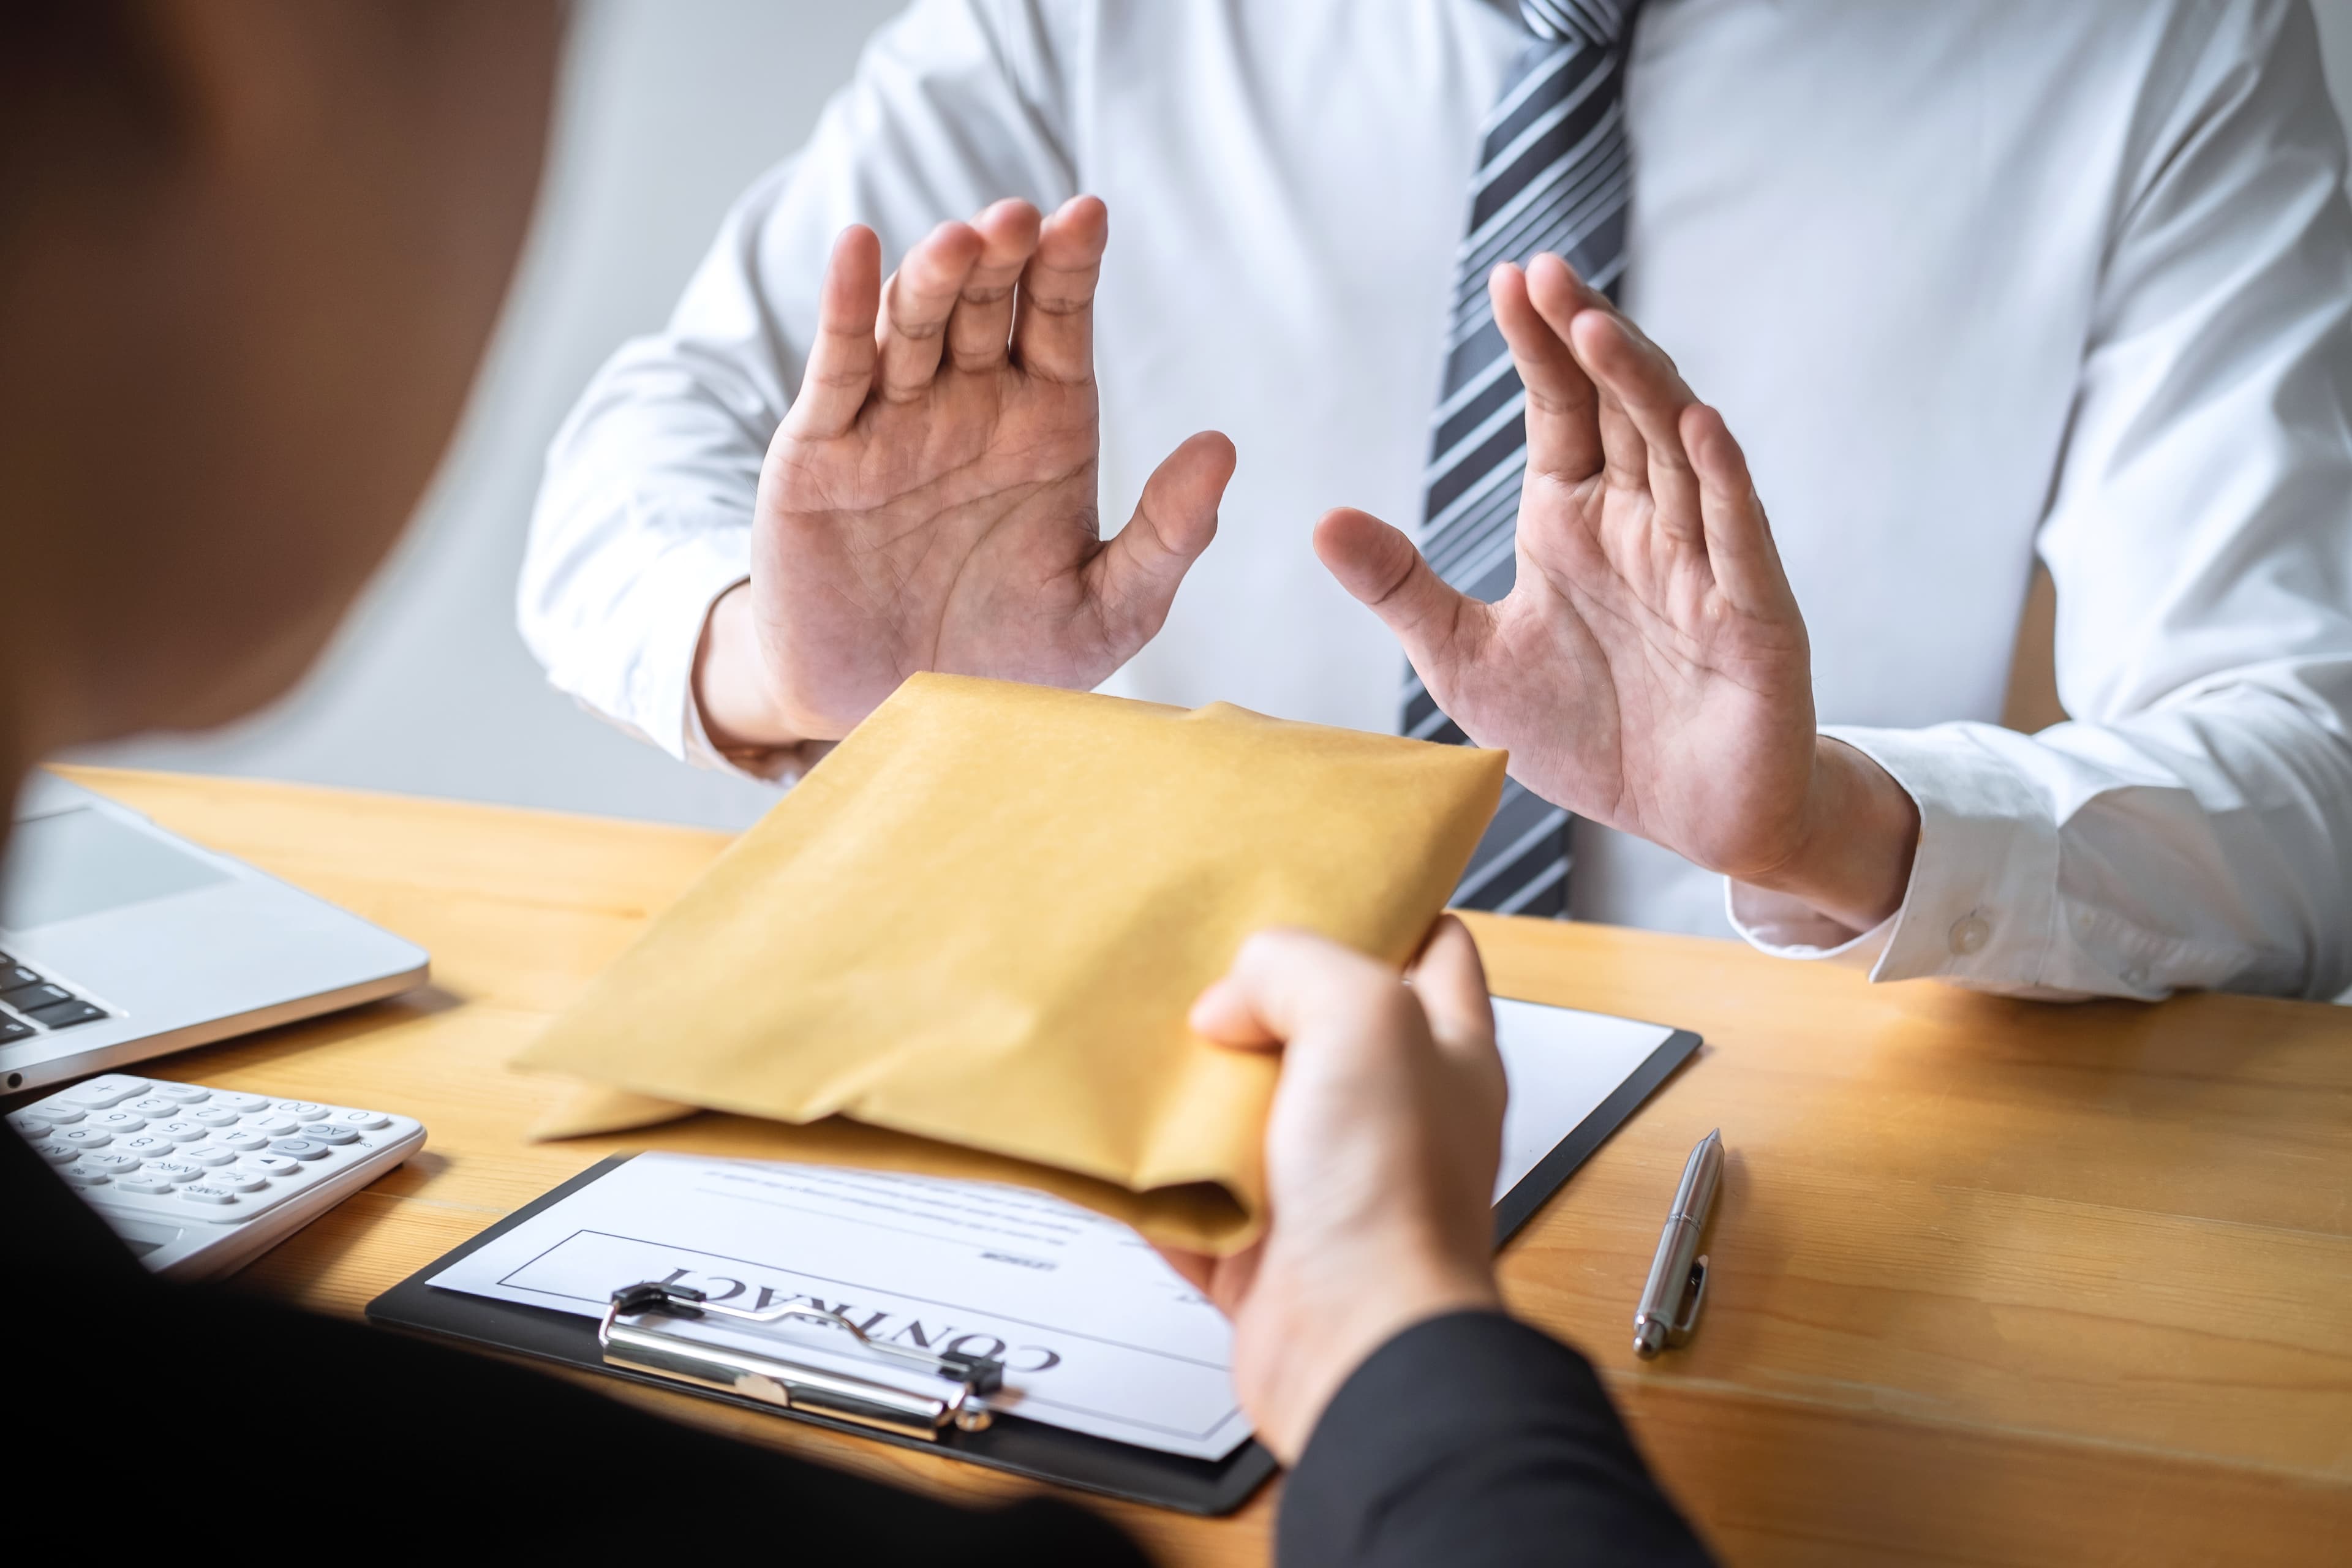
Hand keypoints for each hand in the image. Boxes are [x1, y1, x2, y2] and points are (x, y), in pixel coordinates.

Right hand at [700, 197, 1236, 745]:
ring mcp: (892, 421)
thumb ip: (1167, 538)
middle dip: (1002, 256)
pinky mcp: (820, 451)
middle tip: (1021, 219)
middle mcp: (969, 406)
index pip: (1060, 321)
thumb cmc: (1007, 662)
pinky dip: (845, 307)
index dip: (1071, 266)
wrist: (895, 717)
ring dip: (934, 275)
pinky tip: (861, 250)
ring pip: (912, 324)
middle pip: (986, 304)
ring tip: (963, 242)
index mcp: (1044, 424)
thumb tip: (1223, 447)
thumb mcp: (1106, 614)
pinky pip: (835, 368)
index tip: (1089, 217)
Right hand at [1157, 918, 1504, 1463]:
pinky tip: (1128, 1153)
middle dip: (1254, 1005)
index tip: (1313, 890)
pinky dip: (1154, 1184)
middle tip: (1202, 975)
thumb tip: (1231, 1001)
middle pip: (1316, 1031)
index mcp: (1444, 1051)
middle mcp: (1393, 1118)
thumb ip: (1296, 969)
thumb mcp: (1363, 1017)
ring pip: (1247, 1115)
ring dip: (1194, 1093)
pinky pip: (1193, 1204)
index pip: (1430, 951)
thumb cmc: (1395, 1198)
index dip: (1380, 914)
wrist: (1355, 1345)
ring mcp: (1328, 1186)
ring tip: (1152, 1054)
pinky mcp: (1266, 1251)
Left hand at [1314, 254, 1916, 932]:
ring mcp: (1704, 561)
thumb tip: (1322, 520)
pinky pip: (1738, 535)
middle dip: (1586, 337)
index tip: (1507, 278)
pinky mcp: (1753, 615)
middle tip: (1544, 270)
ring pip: (1678, 452)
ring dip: (1642, 386)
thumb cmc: (1586, 732)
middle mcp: (1644, 523)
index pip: (1560, 409)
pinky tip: (1699, 426)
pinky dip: (1721, 480)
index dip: (1538, 346)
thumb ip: (1402, 590)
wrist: (1687, 819)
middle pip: (1620, 406)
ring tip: (1596, 326)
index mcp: (1576, 520)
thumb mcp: (1466, 662)